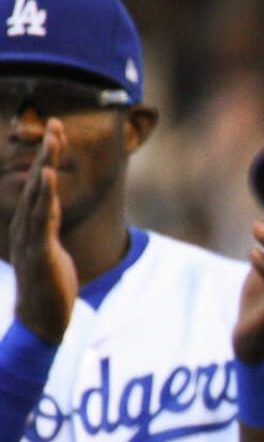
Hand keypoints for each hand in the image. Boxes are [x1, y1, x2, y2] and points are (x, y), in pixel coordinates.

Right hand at [7, 122, 76, 343]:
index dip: (48, 159)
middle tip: (55, 123)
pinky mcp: (40, 249)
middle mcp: (27, 224)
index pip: (41, 185)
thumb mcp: (52, 251)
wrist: (42, 318)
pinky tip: (50, 175)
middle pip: (38, 181)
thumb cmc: (50, 286)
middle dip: (47, 152)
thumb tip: (52, 215)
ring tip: (53, 139)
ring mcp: (32, 235)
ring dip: (47, 164)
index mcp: (31, 224)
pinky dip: (46, 194)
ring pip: (39, 193)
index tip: (56, 134)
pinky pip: (43, 216)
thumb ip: (50, 230)